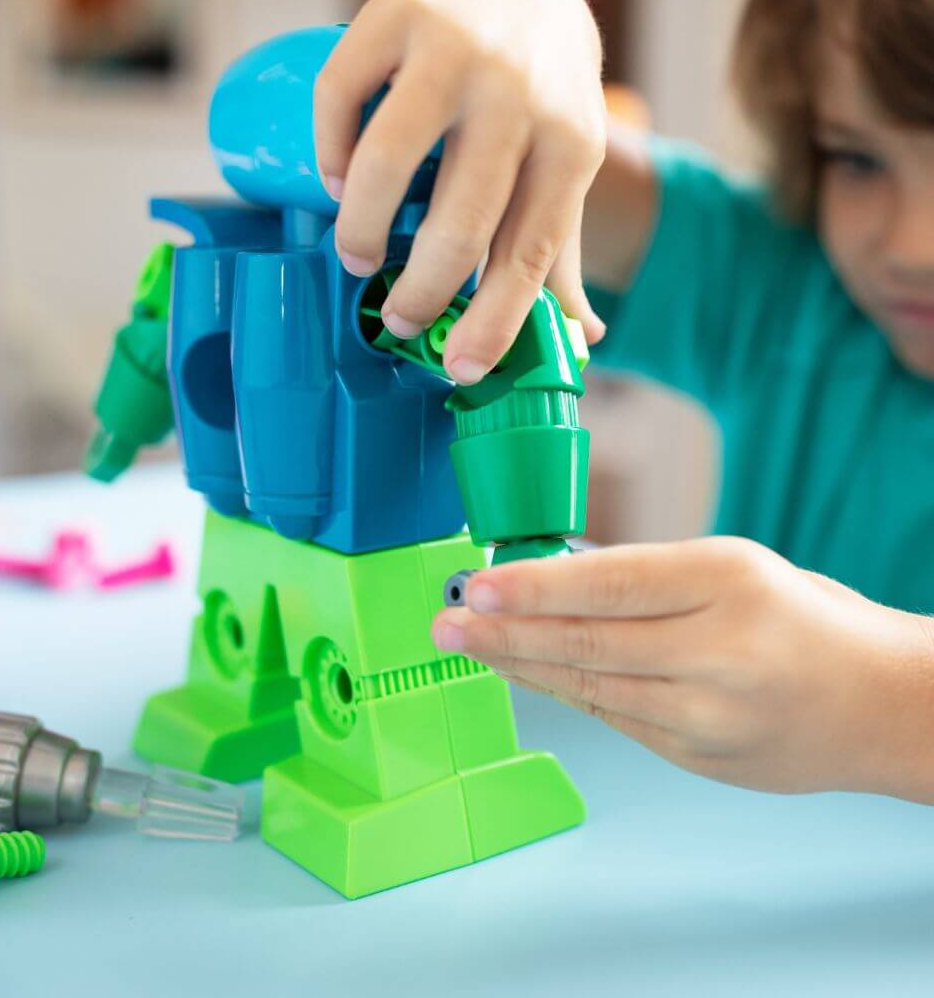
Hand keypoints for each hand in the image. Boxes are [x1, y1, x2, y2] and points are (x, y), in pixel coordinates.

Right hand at [315, 0, 606, 383]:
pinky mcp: (396, 13)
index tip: (460, 368)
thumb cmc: (541, 97)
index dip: (495, 320)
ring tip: (359, 256)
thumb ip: (559, 251)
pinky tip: (340, 181)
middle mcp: (516, 94)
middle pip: (459, 220)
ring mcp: (454, 49)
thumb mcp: (565, 168)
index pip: (529, 251)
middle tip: (398, 318)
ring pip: (389, 161)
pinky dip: (331, 151)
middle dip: (421, 289)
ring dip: (365, 228)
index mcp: (569, 143)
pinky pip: (341, 95)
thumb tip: (581, 337)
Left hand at [431, 537, 933, 801]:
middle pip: (587, 644)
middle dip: (504, 632)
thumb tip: (555, 576)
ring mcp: (706, 717)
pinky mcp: (696, 758)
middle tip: (446, 621)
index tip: (478, 583)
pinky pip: (612, 717)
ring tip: (467, 644)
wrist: (879, 706)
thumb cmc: (804, 620)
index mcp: (730, 582)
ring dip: (518, 665)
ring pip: (588, 687)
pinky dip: (561, 691)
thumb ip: (648, 577)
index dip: (535, 588)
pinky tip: (523, 673)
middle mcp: (716, 653)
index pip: (611, 586)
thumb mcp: (735, 568)